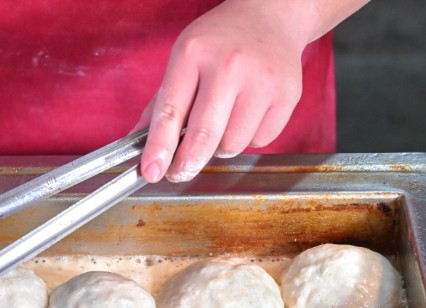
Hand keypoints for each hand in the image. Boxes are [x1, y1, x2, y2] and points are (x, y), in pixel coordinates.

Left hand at [137, 0, 310, 183]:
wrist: (271, 16)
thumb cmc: (220, 42)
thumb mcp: (184, 59)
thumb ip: (161, 103)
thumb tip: (137, 145)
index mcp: (194, 53)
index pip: (171, 111)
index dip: (159, 147)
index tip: (151, 172)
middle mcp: (230, 65)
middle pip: (205, 135)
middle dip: (188, 163)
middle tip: (179, 172)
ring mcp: (263, 80)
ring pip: (233, 144)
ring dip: (220, 147)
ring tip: (221, 122)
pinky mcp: (287, 95)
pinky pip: (259, 141)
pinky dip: (247, 139)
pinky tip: (246, 115)